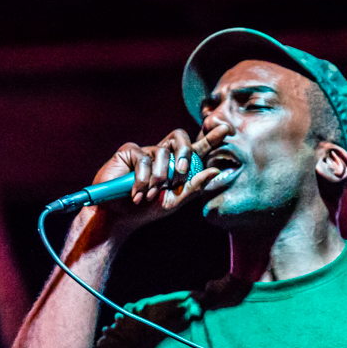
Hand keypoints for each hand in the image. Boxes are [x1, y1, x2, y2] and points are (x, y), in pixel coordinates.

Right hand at [91, 122, 231, 234]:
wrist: (120, 217)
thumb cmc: (148, 209)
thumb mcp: (175, 200)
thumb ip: (195, 186)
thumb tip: (215, 170)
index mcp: (178, 166)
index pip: (198, 148)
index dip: (211, 138)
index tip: (227, 130)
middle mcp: (164, 155)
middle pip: (182, 138)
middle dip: (185, 154)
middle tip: (180, 174)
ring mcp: (147, 151)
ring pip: (164, 153)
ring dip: (159, 178)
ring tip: (151, 194)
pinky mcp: (130, 151)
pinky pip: (144, 158)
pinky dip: (143, 179)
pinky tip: (137, 192)